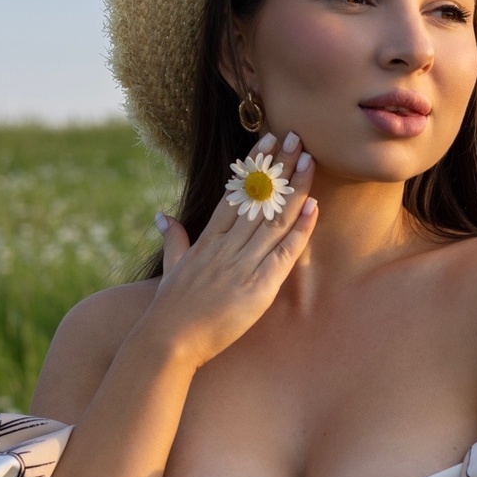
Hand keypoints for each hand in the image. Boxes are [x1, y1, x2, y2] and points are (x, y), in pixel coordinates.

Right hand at [139, 130, 318, 367]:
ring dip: (295, 189)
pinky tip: (313, 208)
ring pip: (274, 219)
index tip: (268, 140)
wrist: (169, 339)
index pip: (236, 191)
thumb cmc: (170, 306)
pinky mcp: (257, 287)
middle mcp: (226, 245)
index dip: (254, 165)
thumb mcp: (171, 265)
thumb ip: (173, 238)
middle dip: (279, 167)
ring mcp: (242, 264)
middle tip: (296, 137)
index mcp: (209, 238)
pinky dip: (299, 230)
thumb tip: (163, 215)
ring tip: (309, 161)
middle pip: (258, 198)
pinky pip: (283, 253)